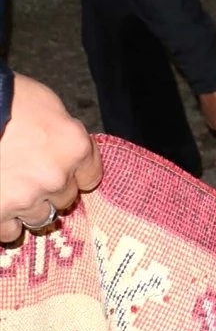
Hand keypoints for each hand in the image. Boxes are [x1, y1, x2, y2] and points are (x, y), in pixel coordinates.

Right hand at [0, 73, 102, 241]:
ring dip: (28, 208)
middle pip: (65, 198)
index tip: (64, 172)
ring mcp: (26, 199)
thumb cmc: (5, 99)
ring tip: (13, 192)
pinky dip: (4, 223)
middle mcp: (56, 177)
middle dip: (49, 189)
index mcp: (74, 147)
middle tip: (29, 176)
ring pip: (40, 218)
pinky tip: (0, 207)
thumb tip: (61, 146)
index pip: (90, 176)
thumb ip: (60, 132)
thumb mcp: (45, 105)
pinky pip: (9, 232)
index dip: (75, 174)